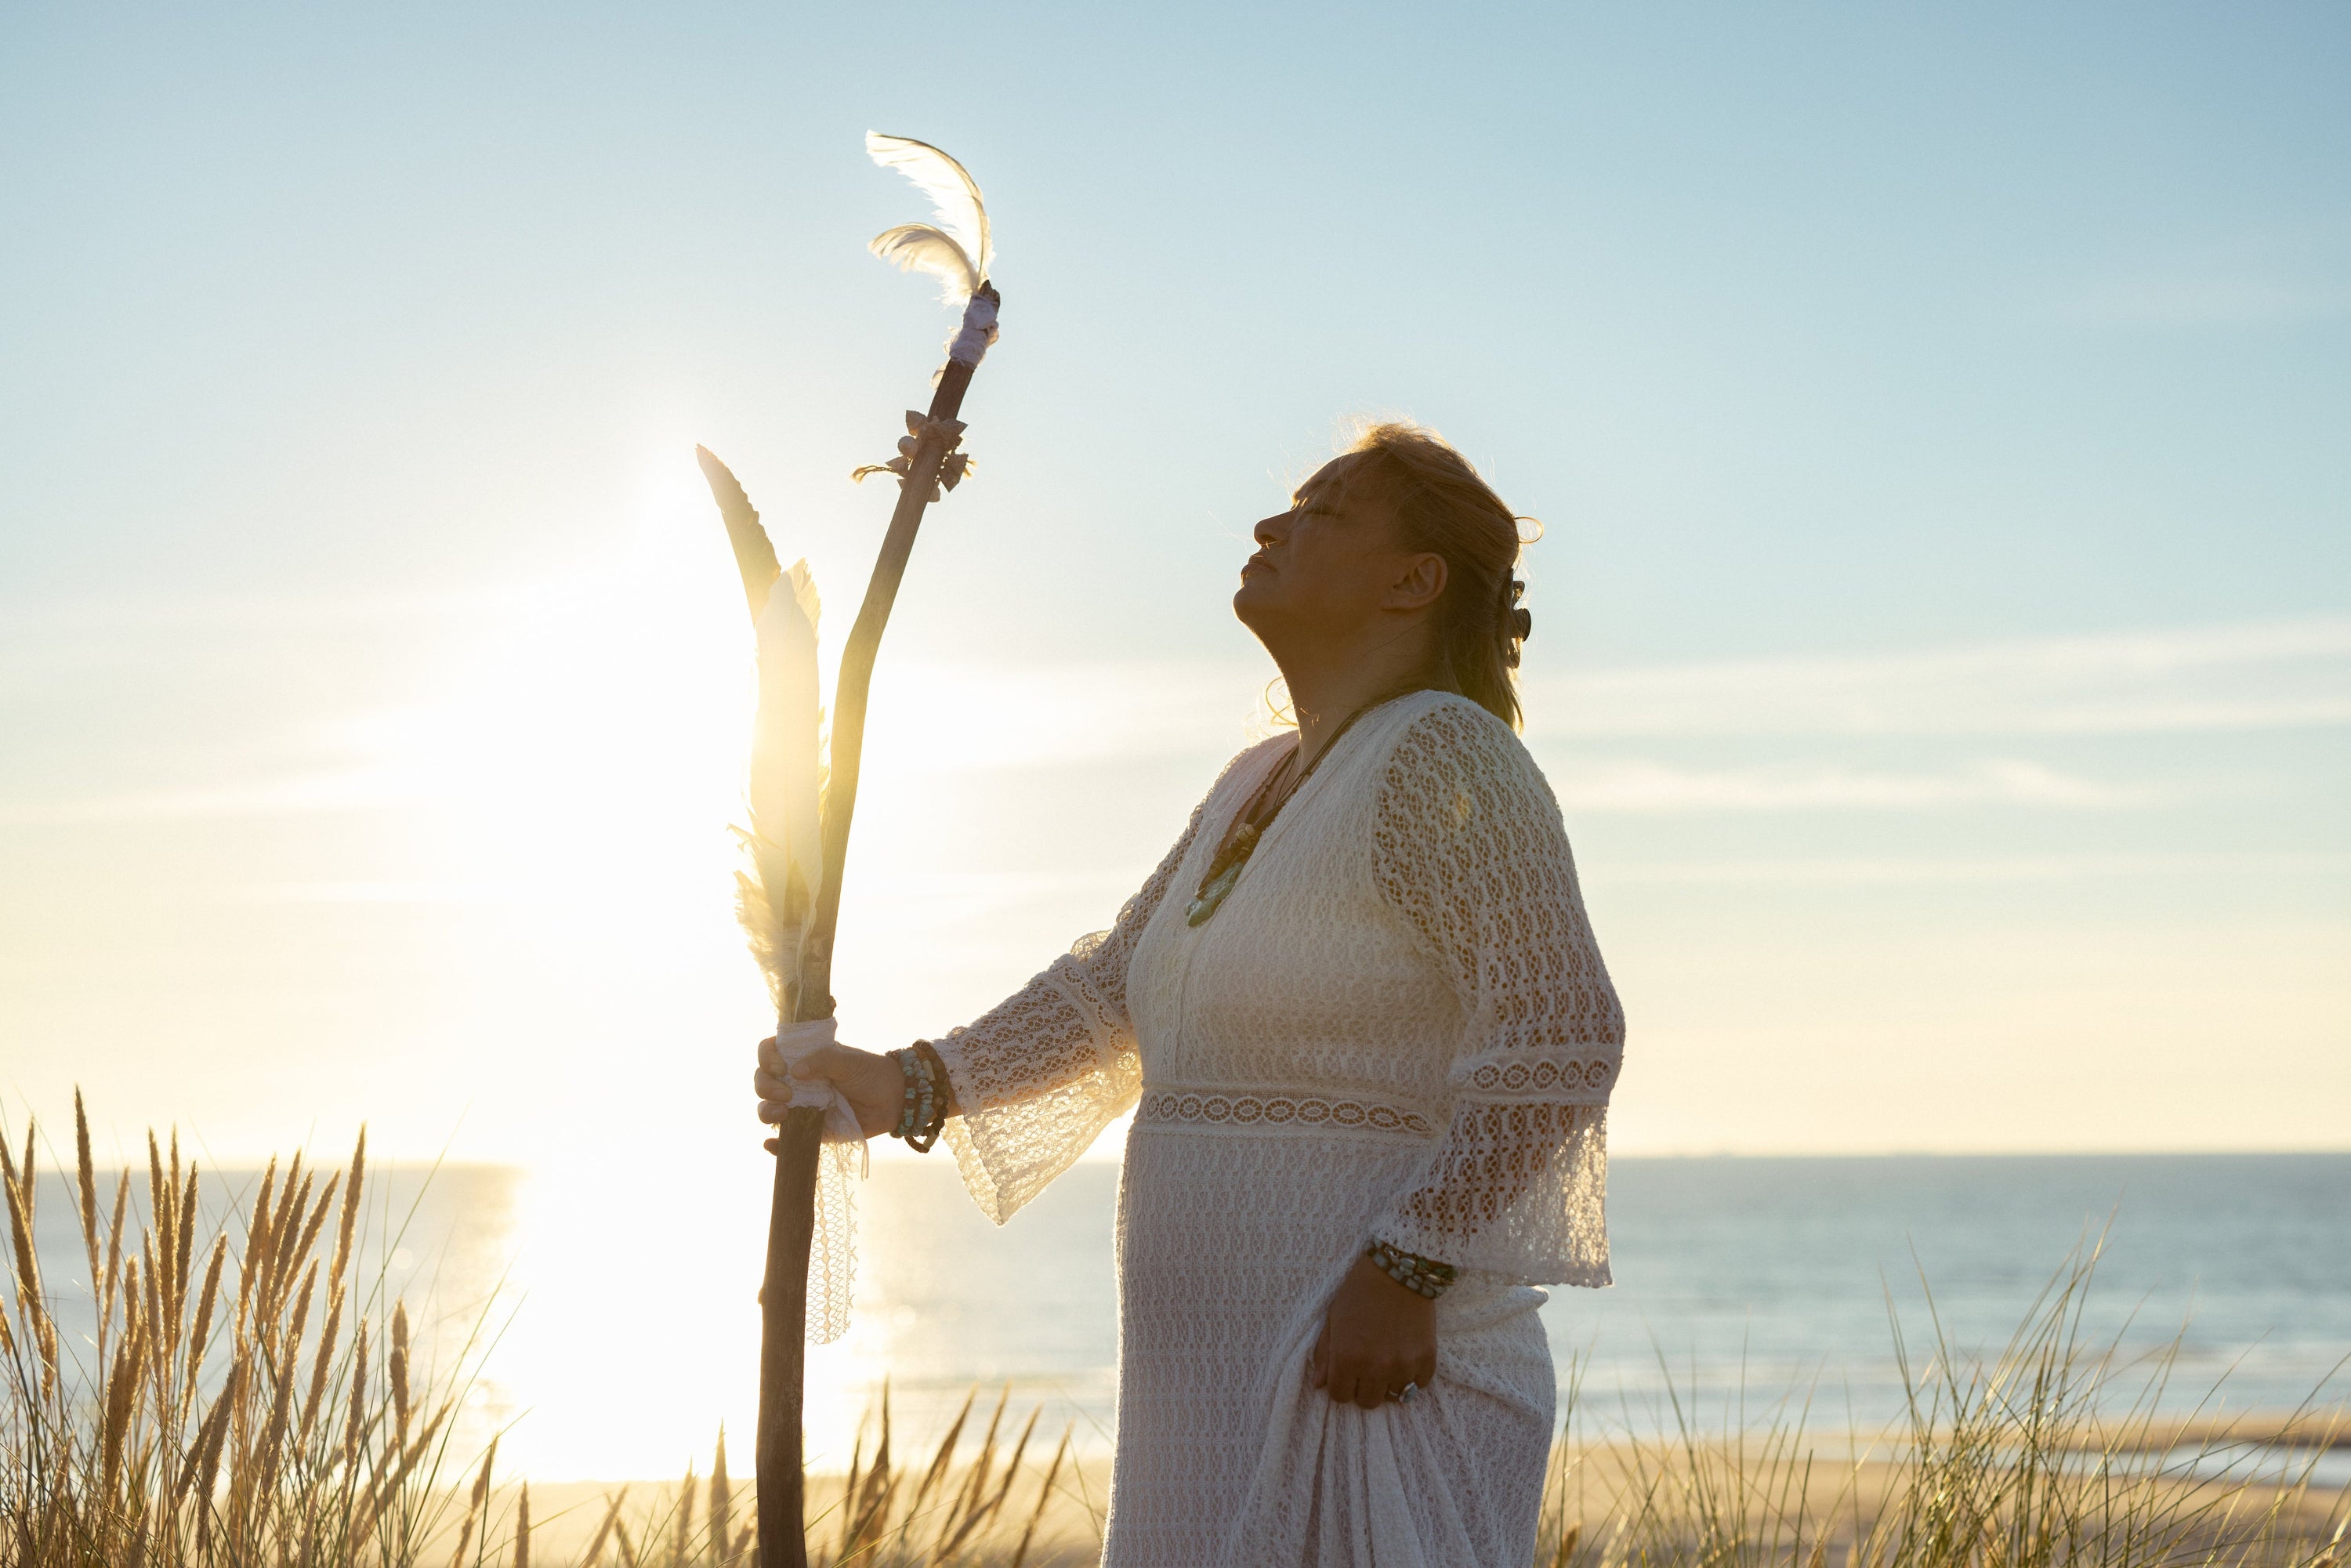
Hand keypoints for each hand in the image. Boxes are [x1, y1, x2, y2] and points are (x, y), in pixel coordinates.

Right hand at [754, 1037, 903, 1145]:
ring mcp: (800, 1106)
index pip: (770, 1052)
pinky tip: (772, 1144)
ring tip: (781, 1115)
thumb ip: (824, 1060)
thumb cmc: (871, 1074)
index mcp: (803, 1058)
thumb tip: (795, 1071)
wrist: (894, 1101)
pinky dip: (775, 1144)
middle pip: (763, 1081)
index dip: (767, 1058)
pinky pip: (785, 1139)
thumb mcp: (849, 1061)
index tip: (782, 1067)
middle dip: (766, 1087)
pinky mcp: (809, 1130)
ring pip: (768, 1109)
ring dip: (766, 1112)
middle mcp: (795, 1081)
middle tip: (786, 1094)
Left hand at [1309, 1252, 1437, 1409]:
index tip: (1347, 1372)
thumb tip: (1318, 1385)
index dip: (1341, 1385)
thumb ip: (1323, 1353)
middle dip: (1364, 1387)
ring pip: (1394, 1397)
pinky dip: (1412, 1376)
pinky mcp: (1427, 1359)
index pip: (1340, 1397)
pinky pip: (1419, 1385)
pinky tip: (1406, 1356)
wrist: (1399, 1269)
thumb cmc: (1359, 1291)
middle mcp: (1375, 1367)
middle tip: (1368, 1366)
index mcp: (1347, 1358)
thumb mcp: (1333, 1318)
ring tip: (1388, 1359)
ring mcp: (1404, 1365)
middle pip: (1368, 1402)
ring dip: (1389, 1382)